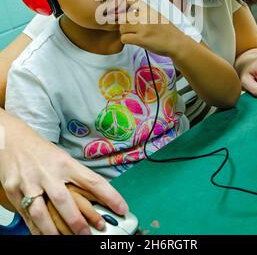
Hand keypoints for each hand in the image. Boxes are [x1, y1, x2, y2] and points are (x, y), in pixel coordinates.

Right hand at [0, 111, 127, 234]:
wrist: (11, 139)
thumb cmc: (41, 151)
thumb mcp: (62, 159)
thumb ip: (76, 177)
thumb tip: (97, 196)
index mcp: (65, 162)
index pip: (92, 180)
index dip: (109, 196)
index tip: (122, 208)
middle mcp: (48, 172)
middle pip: (64, 200)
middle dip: (77, 221)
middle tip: (88, 234)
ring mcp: (29, 182)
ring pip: (42, 212)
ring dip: (54, 231)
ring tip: (65, 241)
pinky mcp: (13, 190)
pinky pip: (26, 215)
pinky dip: (35, 229)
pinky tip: (44, 236)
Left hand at [119, 0, 183, 56]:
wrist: (177, 43)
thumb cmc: (168, 31)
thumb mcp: (158, 15)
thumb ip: (147, 12)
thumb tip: (134, 7)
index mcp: (149, 10)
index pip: (131, 1)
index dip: (126, 8)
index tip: (129, 15)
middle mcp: (145, 17)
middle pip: (124, 17)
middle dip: (125, 23)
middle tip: (129, 29)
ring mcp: (143, 28)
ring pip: (122, 28)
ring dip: (125, 33)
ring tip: (131, 35)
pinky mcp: (141, 39)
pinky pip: (124, 38)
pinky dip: (126, 40)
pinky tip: (132, 41)